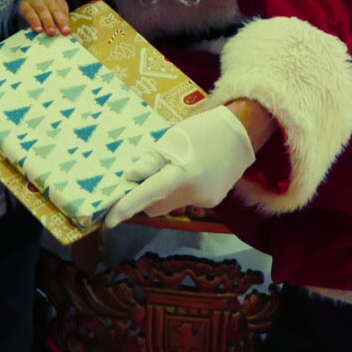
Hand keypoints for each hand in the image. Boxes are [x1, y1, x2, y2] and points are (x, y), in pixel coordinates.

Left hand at [18, 0, 73, 35]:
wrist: (37, 9)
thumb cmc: (31, 21)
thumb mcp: (26, 25)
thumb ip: (31, 31)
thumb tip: (39, 42)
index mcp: (24, 5)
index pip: (28, 12)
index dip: (34, 21)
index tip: (38, 30)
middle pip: (42, 10)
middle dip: (48, 22)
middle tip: (52, 33)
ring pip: (54, 8)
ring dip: (61, 21)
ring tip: (65, 31)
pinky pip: (63, 7)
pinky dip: (66, 17)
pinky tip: (68, 25)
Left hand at [103, 105, 257, 228]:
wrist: (242, 132)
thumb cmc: (202, 130)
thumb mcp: (172, 139)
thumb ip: (152, 161)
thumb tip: (131, 176)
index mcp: (182, 174)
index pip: (148, 195)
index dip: (127, 207)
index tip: (110, 220)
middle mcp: (194, 193)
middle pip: (156, 206)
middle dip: (145, 197)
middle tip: (141, 179)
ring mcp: (205, 200)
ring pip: (171, 205)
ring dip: (163, 194)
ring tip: (172, 170)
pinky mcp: (213, 201)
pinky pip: (186, 202)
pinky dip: (180, 192)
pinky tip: (190, 173)